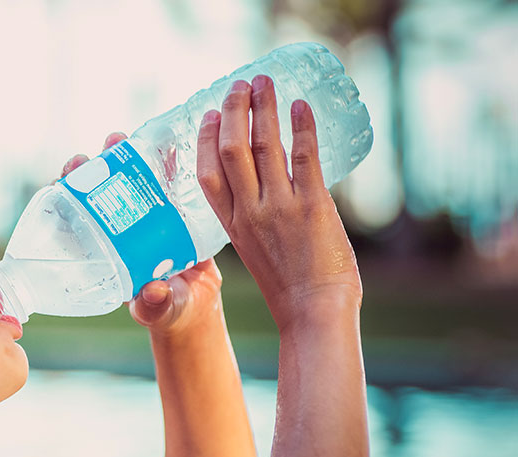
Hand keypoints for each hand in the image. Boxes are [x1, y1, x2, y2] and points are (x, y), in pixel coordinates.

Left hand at [60, 133, 224, 336]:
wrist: (199, 303)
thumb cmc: (170, 311)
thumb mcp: (160, 309)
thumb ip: (154, 305)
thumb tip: (151, 292)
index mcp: (106, 251)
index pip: (78, 218)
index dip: (67, 197)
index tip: (64, 179)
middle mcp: (121, 230)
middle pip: (100, 192)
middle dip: (93, 168)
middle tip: (94, 153)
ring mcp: (145, 216)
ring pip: (129, 179)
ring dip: (123, 156)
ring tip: (118, 138)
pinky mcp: (172, 208)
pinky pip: (165, 180)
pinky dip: (164, 160)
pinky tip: (165, 141)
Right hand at [196, 75, 361, 330]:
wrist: (313, 312)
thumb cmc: (289, 288)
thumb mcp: (256, 250)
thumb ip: (254, 220)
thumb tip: (266, 190)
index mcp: (231, 225)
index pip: (207, 173)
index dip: (205, 139)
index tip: (209, 114)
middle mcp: (250, 212)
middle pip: (231, 149)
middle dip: (233, 110)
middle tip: (239, 85)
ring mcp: (279, 208)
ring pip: (264, 145)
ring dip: (264, 108)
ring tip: (266, 82)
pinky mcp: (312, 206)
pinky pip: (304, 157)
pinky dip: (302, 127)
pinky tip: (300, 105)